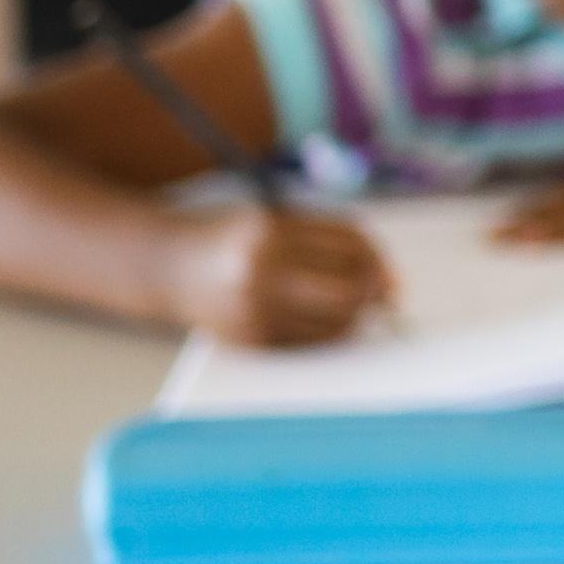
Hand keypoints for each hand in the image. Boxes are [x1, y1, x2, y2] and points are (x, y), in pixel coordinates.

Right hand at [170, 201, 389, 347]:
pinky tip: (318, 320)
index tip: (384, 271)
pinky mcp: (247, 340)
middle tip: (374, 295)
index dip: (378, 259)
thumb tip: (393, 287)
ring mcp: (249, 308)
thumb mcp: (280, 221)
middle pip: (346, 289)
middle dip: (370, 293)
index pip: (351, 245)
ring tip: (345, 307)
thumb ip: (336, 241)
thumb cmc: (237, 239)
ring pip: (334, 322)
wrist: (170, 266)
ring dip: (354, 317)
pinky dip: (326, 333)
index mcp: (271, 231)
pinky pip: (309, 342)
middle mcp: (258, 270)